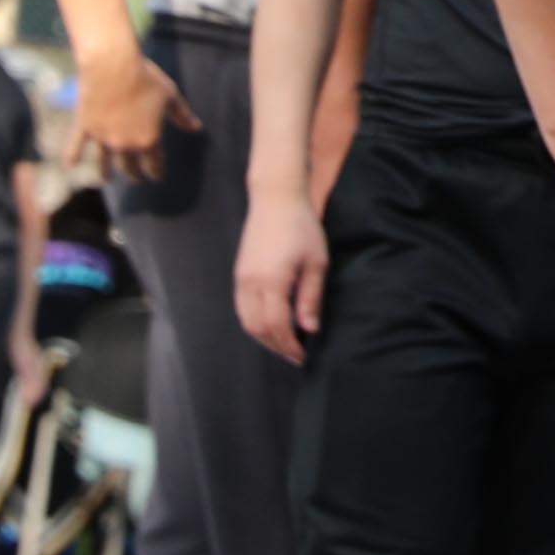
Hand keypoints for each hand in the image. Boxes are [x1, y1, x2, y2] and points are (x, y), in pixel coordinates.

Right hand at [73, 30, 190, 182]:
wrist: (113, 65)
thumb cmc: (145, 77)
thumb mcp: (169, 94)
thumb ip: (181, 115)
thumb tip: (196, 128)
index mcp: (147, 139)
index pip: (154, 163)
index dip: (156, 172)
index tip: (156, 177)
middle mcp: (124, 144)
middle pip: (130, 166)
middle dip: (135, 174)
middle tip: (136, 178)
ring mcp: (102, 138)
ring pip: (104, 162)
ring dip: (106, 173)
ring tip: (107, 181)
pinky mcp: (84, 127)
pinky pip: (76, 146)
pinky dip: (72, 156)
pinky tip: (70, 165)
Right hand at [234, 183, 327, 361]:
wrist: (276, 198)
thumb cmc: (301, 226)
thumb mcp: (315, 262)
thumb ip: (310, 298)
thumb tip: (310, 329)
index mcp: (271, 281)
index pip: (277, 326)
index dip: (290, 345)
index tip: (304, 356)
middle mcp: (250, 283)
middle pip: (257, 328)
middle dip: (276, 346)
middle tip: (296, 354)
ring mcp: (241, 278)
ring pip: (246, 320)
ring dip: (264, 336)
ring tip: (285, 342)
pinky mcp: (239, 273)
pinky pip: (242, 307)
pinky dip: (255, 322)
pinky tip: (272, 323)